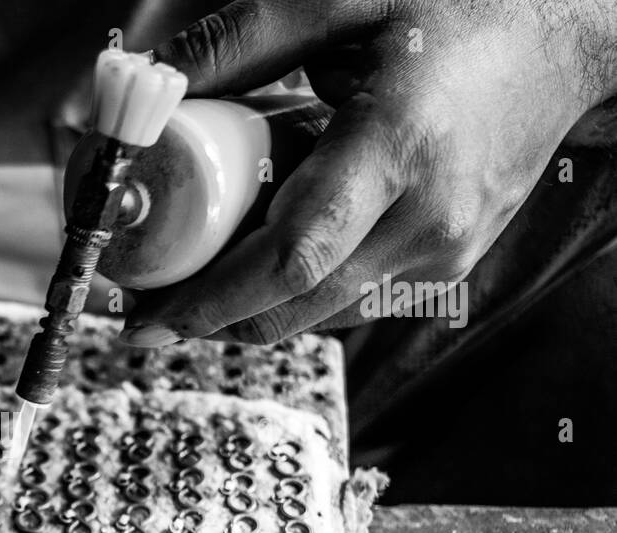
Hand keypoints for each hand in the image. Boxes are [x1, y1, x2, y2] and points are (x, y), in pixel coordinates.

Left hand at [123, 0, 616, 344]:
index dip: (211, 301)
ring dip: (249, 303)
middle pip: (294, 306)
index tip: (145, 323)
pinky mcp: (445, 263)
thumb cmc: (459, 8)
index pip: (292, 258)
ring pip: (317, 310)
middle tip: (143, 316)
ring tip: (197, 269)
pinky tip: (268, 243)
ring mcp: (441, 252)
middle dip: (210, 320)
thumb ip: (242, 39)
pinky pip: (348, 292)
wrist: (566, 41)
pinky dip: (296, 283)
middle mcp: (424, 220)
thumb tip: (152, 81)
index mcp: (396, 149)